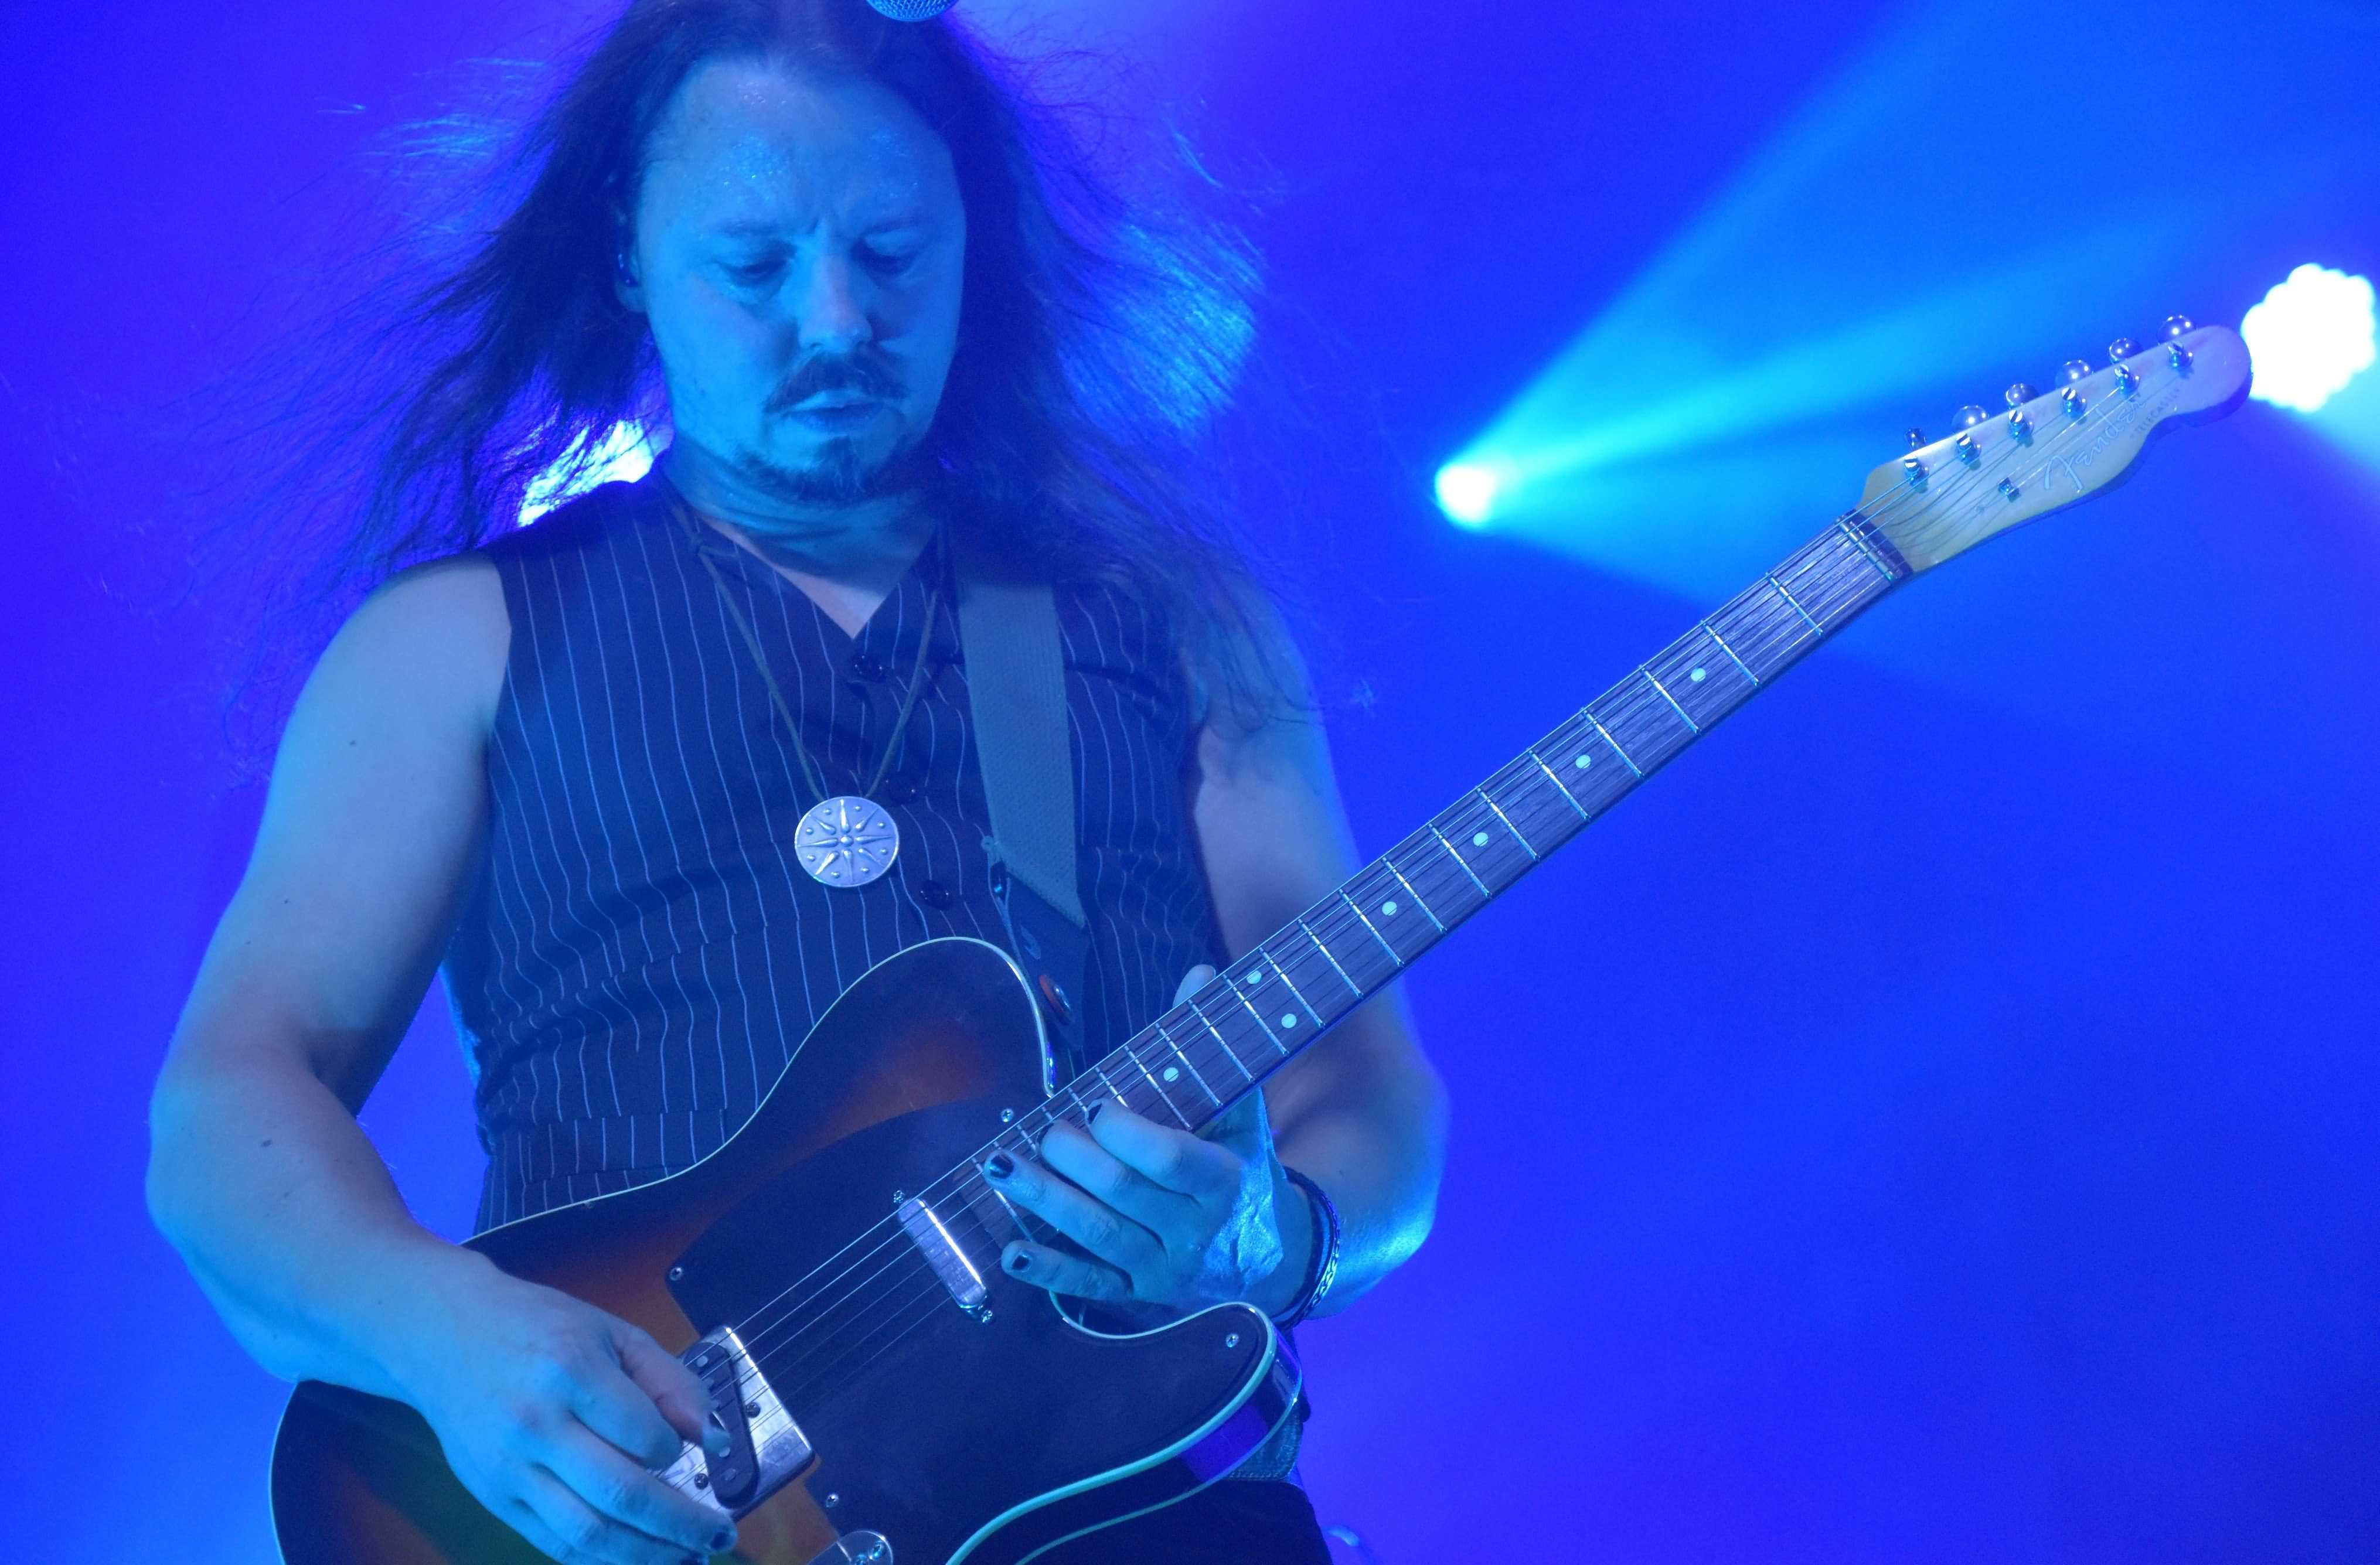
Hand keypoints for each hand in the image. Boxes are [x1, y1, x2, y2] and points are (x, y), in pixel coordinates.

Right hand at [387, 1256, 739, 1564]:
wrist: (443, 1335)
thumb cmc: (539, 1327)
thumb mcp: (613, 1332)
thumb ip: (670, 1381)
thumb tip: (714, 1437)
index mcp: (570, 1371)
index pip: (645, 1435)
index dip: (679, 1453)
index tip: (692, 1453)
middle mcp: (536, 1424)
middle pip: (621, 1494)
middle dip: (682, 1523)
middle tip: (722, 1533)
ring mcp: (508, 1467)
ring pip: (588, 1532)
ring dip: (646, 1554)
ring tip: (687, 1555)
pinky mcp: (491, 1496)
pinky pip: (553, 1543)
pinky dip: (600, 1558)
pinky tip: (635, 1556)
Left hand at [982, 966, 1312, 1316]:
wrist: (1271, 1256)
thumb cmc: (1245, 1168)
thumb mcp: (1241, 1112)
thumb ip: (1211, 1049)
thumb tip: (1199, 973)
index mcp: (1223, 1180)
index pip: (1169, 1160)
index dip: (1127, 1135)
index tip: (1096, 1108)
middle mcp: (1194, 1230)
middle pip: (1123, 1194)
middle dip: (1075, 1161)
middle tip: (1044, 1131)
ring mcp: (1164, 1267)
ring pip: (1098, 1235)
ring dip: (1044, 1201)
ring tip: (1001, 1168)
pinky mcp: (1139, 1294)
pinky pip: (1090, 1287)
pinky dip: (1050, 1272)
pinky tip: (1012, 1253)